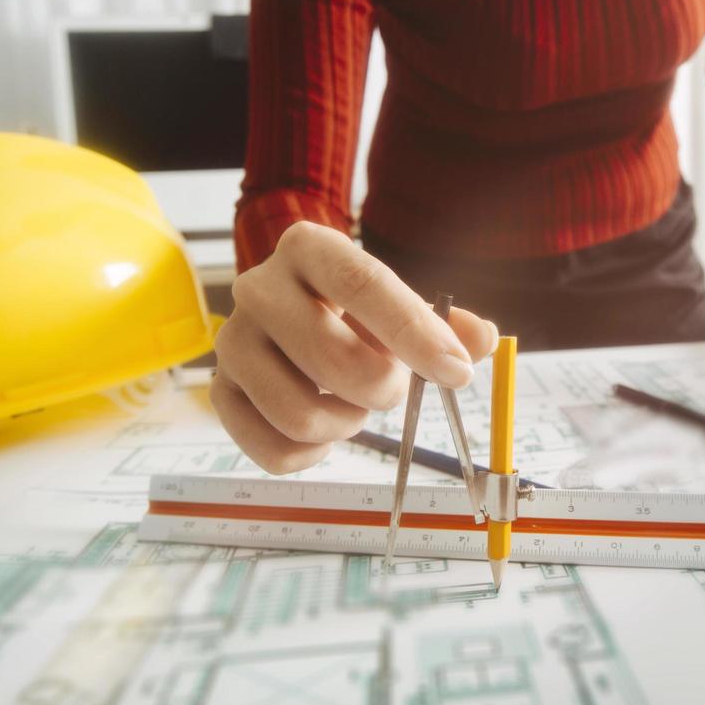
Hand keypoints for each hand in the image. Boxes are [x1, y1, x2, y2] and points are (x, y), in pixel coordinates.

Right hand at [213, 221, 497, 473]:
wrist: (291, 310)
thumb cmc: (354, 308)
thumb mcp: (399, 302)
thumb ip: (446, 324)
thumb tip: (482, 341)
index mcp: (308, 248)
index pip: (361, 283)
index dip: (414, 331)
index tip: (456, 372)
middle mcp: (258, 289)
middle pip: (329, 357)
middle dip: (381, 388)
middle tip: (392, 386)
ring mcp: (232, 343)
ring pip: (299, 415)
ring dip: (346, 423)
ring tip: (353, 404)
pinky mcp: (222, 392)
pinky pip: (274, 451)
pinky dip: (314, 455)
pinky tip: (326, 430)